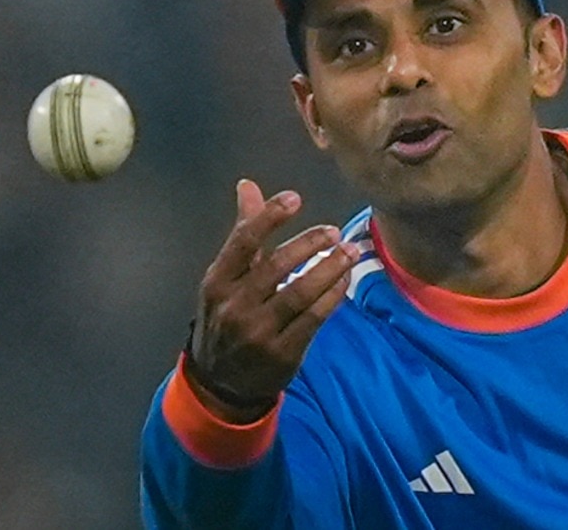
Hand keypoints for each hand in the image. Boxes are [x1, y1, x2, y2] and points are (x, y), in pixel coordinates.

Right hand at [186, 179, 358, 422]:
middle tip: (334, 232)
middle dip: (309, 244)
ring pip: (301, 293)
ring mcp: (258, 332)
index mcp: (217, 281)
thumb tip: (249, 185)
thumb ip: (243, 232)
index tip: (295, 199)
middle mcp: (235, 305)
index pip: (243, 242)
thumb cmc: (226, 316)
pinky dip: (333, 296)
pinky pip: (315, 318)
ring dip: (330, 269)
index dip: (269, 217)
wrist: (220, 382)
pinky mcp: (283, 353)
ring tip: (350, 252)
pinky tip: (343, 280)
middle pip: (277, 266)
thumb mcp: (225, 278)